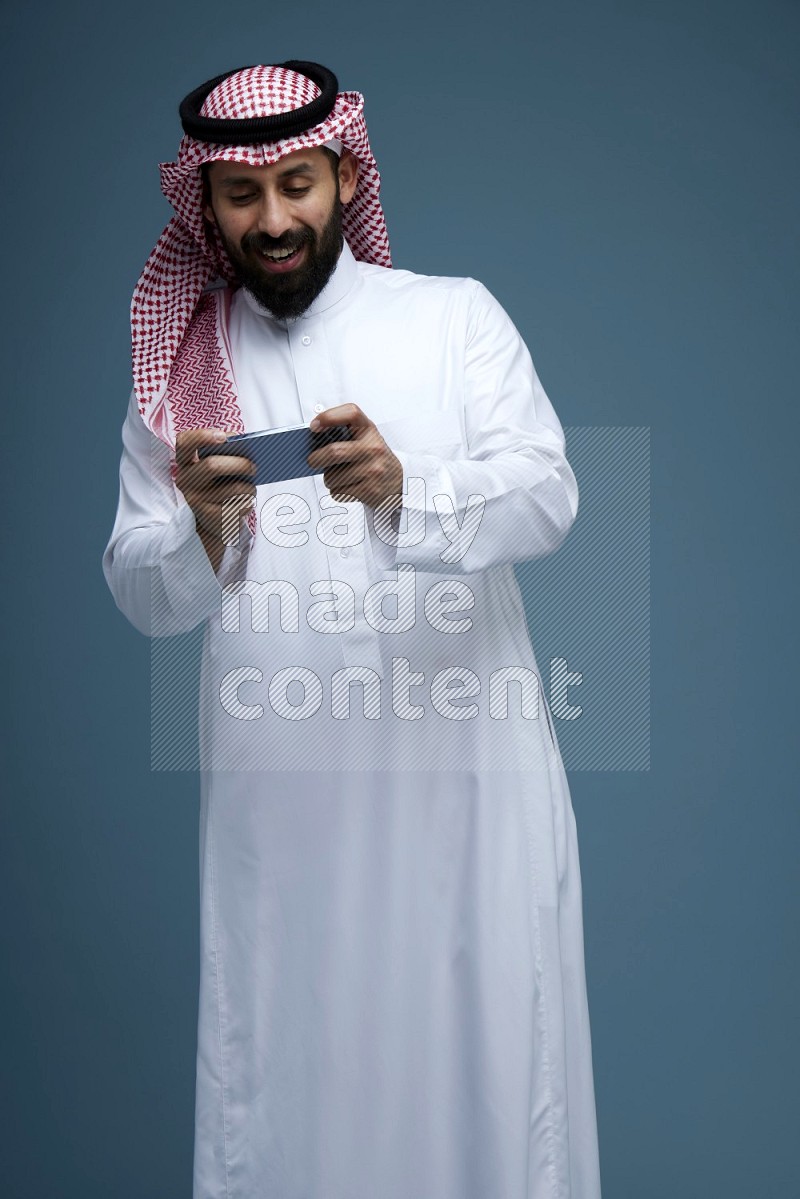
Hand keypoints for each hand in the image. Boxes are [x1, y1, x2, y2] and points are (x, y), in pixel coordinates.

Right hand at [175, 429, 256, 567]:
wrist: (215, 521)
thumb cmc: (221, 487)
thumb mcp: (219, 469)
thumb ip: (227, 455)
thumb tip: (251, 452)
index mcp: (186, 461)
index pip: (185, 442)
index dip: (202, 436)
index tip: (223, 437)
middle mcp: (186, 480)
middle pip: (212, 465)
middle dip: (240, 464)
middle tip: (254, 467)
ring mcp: (196, 500)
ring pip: (233, 488)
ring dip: (249, 487)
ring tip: (251, 489)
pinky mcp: (210, 517)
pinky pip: (239, 505)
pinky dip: (248, 503)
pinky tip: (244, 503)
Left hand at [308, 404, 402, 509]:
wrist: (398, 482)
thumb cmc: (373, 458)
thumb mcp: (364, 439)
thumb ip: (342, 434)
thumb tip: (312, 443)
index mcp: (369, 430)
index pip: (351, 413)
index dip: (329, 417)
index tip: (314, 427)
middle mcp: (374, 448)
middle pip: (334, 452)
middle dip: (316, 459)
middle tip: (313, 461)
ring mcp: (373, 470)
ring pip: (333, 477)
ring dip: (329, 479)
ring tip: (341, 476)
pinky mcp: (370, 490)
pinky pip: (339, 492)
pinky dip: (337, 491)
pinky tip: (349, 487)